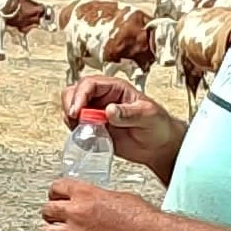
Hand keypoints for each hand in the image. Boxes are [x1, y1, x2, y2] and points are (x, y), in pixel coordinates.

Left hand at [41, 177, 169, 230]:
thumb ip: (98, 197)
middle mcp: (77, 213)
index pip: (57, 187)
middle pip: (48, 210)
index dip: (55, 192)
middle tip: (54, 214)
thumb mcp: (117, 196)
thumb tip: (93, 200)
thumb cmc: (141, 217)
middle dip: (51, 212)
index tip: (56, 195)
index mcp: (86, 194)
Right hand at [56, 77, 182, 176]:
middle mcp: (103, 98)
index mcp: (115, 88)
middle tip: (74, 120)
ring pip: (72, 108)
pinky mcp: (94, 128)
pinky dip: (76, 131)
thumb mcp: (148, 116)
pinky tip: (87, 138)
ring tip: (82, 130)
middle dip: (70, 105)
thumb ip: (128, 113)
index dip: (80, 96)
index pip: (90, 84)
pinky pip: (77, 126)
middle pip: (75, 92)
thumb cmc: (158, 125)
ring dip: (71, 119)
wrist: (160, 146)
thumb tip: (109, 110)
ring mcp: (97, 113)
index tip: (77, 112)